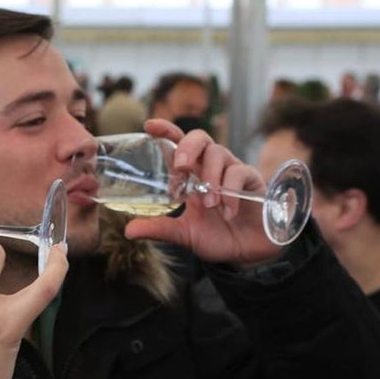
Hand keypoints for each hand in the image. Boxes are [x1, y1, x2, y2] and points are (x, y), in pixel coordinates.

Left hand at [123, 118, 282, 266]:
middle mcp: (210, 168)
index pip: (177, 145)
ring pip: (218, 153)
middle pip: (199, 138)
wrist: (246, 252)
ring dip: (210, 177)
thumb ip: (159, 229)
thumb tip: (128, 231)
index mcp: (191, 176)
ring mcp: (231, 171)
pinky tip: (226, 212)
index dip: (165, 131)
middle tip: (181, 167)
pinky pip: (239, 173)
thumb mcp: (183, 234)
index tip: (149, 126)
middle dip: (188, 147)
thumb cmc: (216, 237)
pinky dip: (230, 192)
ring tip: (209, 204)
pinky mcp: (251, 180)